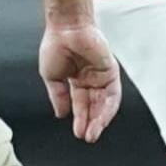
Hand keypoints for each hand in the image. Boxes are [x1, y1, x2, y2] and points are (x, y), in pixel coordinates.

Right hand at [39, 19, 121, 141]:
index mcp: (76, 80)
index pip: (81, 104)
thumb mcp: (52, 77)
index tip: (77, 133)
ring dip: (99, 119)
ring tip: (92, 133)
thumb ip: (58, 96)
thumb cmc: (56, 45)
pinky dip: (108, 108)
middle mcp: (91, 79)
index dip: (79, 119)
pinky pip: (112, 93)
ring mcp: (101, 75)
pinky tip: (101, 119)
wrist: (65, 27)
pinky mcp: (110, 70)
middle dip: (91, 123)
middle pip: (94, 106)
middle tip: (87, 137)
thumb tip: (61, 115)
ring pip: (104, 103)